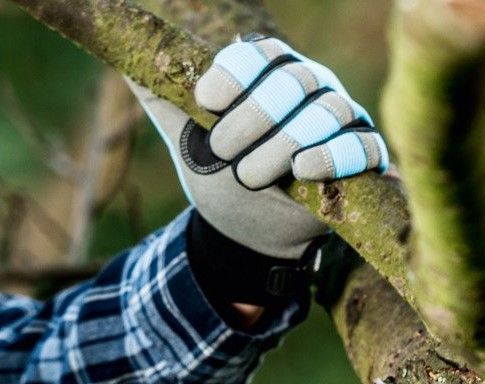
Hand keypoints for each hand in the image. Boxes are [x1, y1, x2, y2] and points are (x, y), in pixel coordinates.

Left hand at [129, 35, 387, 259]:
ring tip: (253, 175)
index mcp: (271, 73)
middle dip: (256, 116)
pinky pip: (363, 145)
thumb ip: (160, 92)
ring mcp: (343, 121)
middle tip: (224, 151)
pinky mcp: (364, 159)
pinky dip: (336, 155)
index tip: (205, 102)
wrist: (250, 235)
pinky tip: (304, 170)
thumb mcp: (186, 136)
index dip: (235, 73)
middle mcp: (312, 87)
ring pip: (329, 111)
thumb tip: (119, 47)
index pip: (261, 52)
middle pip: (296, 79)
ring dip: (288, 141)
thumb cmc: (222, 178)